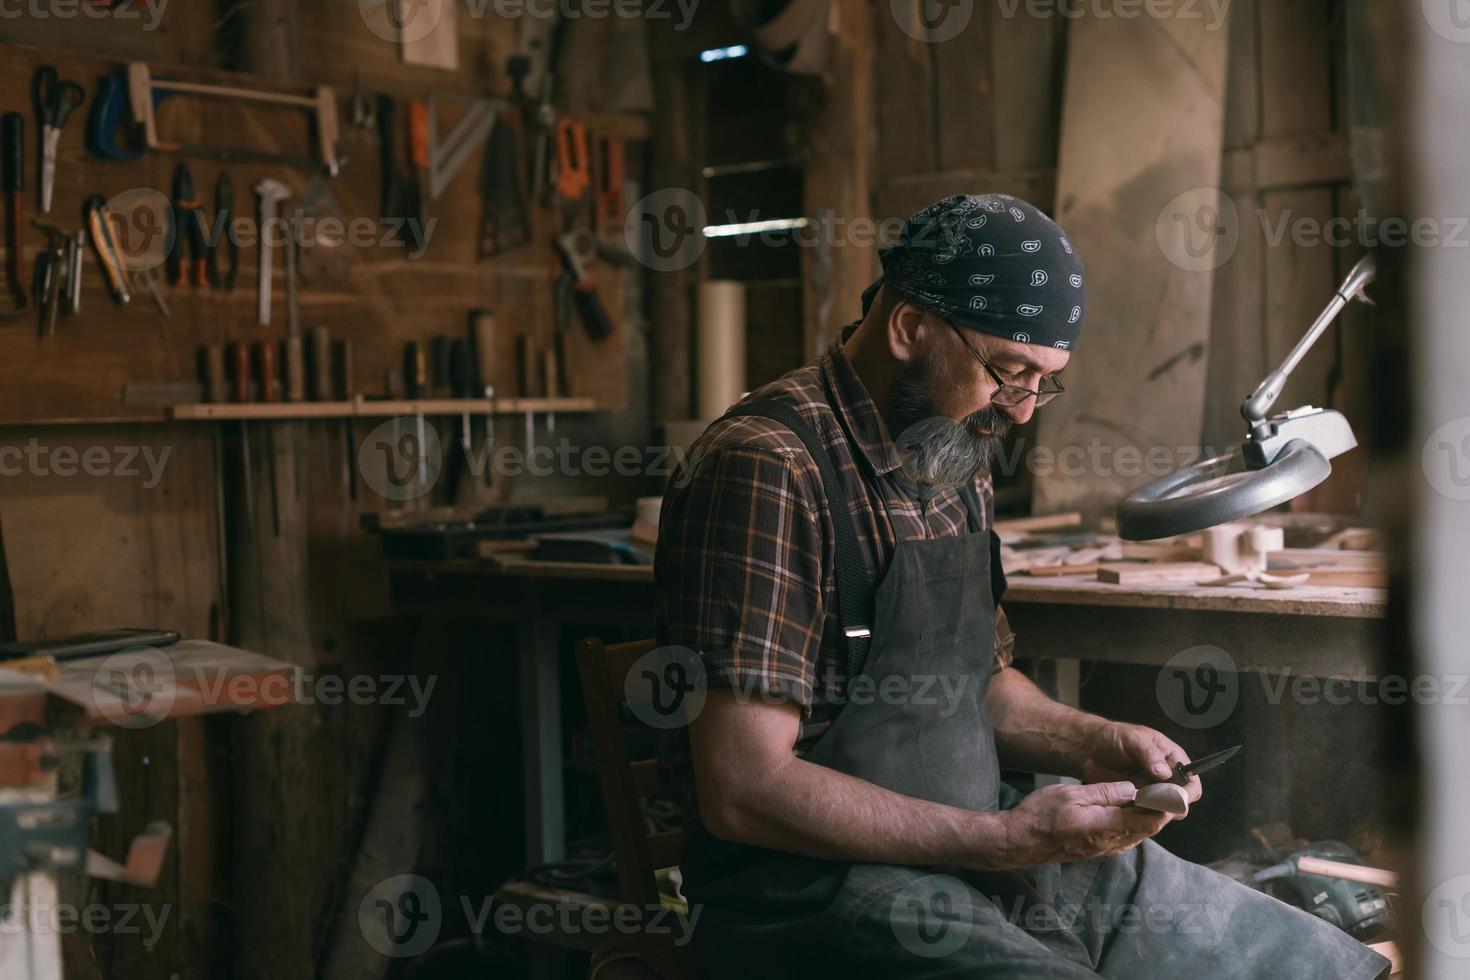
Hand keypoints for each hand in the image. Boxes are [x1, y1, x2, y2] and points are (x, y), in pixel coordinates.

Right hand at [993, 781, 1170, 866]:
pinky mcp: (1098, 849)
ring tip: (1154, 793)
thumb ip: (1105, 792)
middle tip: (1170, 787)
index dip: (1168, 805)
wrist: (1020, 841)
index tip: (1177, 790)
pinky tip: (1128, 807)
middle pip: (1149, 827)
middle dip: (1162, 808)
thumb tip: (1132, 789)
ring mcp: (1105, 848)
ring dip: (1148, 814)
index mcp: (1108, 826)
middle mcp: (1111, 842)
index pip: (1151, 819)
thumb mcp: (1072, 794)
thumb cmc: (1041, 816)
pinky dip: (1133, 820)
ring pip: (1138, 831)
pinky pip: (1125, 835)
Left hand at [1078, 721, 1201, 807]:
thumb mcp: (1132, 739)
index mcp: (1172, 760)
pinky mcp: (1136, 803)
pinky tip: (1126, 809)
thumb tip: (1164, 772)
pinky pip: (1143, 816)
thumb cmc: (1114, 737)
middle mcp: (1166, 779)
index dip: (1186, 794)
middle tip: (1148, 803)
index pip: (1191, 783)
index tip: (1173, 799)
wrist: (1089, 748)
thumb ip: (1149, 753)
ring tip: (1134, 804)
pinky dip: (1138, 817)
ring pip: (1162, 813)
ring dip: (1152, 814)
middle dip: (1168, 807)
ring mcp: (1152, 793)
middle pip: (1180, 803)